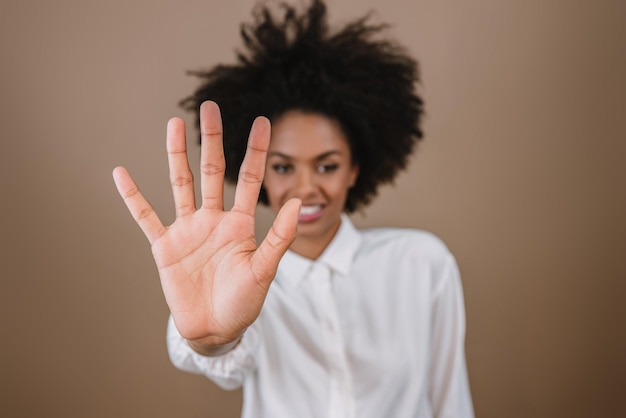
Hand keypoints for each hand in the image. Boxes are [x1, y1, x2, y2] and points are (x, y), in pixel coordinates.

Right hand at [113, 101, 299, 352]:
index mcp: (239, 224)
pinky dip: (133, 197)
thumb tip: (298, 202)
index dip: (255, 151)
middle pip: (211, 171)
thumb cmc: (243, 303)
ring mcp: (187, 230)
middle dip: (212, 140)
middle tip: (210, 107)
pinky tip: (121, 173)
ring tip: (174, 125)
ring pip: (180, 184)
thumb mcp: (265, 270)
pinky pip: (146, 216)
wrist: (215, 330)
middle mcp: (213, 220)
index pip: (248, 178)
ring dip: (176, 155)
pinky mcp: (164, 246)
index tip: (263, 121)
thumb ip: (279, 237)